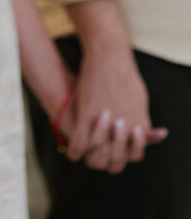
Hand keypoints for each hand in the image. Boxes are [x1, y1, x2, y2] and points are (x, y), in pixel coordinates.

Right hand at [64, 48, 166, 171]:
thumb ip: (141, 121)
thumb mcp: (140, 100)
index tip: (113, 151)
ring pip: (96, 156)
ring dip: (92, 155)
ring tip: (86, 150)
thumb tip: (145, 133)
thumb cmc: (125, 75)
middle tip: (99, 153)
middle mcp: (123, 131)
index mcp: (138, 128)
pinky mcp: (87, 116)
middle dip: (106, 160)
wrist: (109, 57)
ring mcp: (105, 125)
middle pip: (115, 162)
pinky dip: (76, 151)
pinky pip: (80, 144)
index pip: (132, 156)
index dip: (122, 156)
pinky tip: (73, 152)